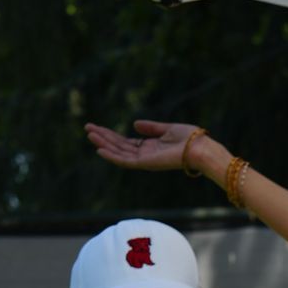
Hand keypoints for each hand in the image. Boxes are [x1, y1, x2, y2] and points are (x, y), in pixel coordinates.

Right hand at [84, 118, 228, 178]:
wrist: (200, 148)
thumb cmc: (190, 139)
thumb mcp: (167, 129)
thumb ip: (151, 128)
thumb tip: (134, 124)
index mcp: (150, 147)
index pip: (125, 142)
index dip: (111, 135)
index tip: (97, 127)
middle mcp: (145, 155)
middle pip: (119, 146)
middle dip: (103, 137)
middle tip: (87, 128)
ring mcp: (145, 160)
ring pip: (119, 153)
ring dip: (103, 144)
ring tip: (90, 134)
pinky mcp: (146, 163)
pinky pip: (125, 160)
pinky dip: (112, 156)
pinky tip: (100, 149)